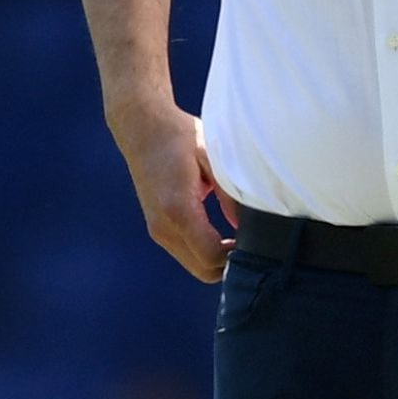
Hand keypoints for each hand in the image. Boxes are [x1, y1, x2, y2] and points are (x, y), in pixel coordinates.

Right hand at [112, 104, 237, 282]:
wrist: (142, 128)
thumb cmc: (179, 137)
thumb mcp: (212, 159)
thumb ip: (229, 195)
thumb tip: (247, 225)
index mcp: (178, 209)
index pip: (210, 256)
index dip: (235, 256)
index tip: (255, 242)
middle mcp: (164, 227)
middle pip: (203, 270)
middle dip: (228, 263)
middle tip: (249, 243)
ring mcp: (157, 229)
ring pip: (194, 265)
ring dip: (216, 258)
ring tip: (237, 237)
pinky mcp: (156, 226)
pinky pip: (185, 253)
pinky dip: (203, 251)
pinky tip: (220, 233)